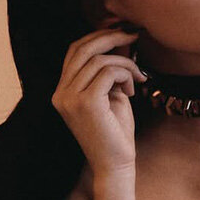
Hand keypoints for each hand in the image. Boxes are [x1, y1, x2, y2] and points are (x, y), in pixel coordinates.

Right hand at [50, 27, 147, 177]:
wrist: (115, 165)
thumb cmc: (116, 132)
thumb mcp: (111, 95)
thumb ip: (109, 71)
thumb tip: (120, 40)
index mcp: (62, 90)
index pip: (75, 51)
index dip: (98, 36)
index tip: (123, 34)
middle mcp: (61, 93)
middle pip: (82, 48)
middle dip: (111, 36)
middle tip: (135, 34)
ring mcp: (70, 98)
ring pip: (100, 59)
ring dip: (125, 64)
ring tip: (138, 79)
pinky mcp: (86, 103)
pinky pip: (109, 72)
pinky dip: (126, 74)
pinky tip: (134, 90)